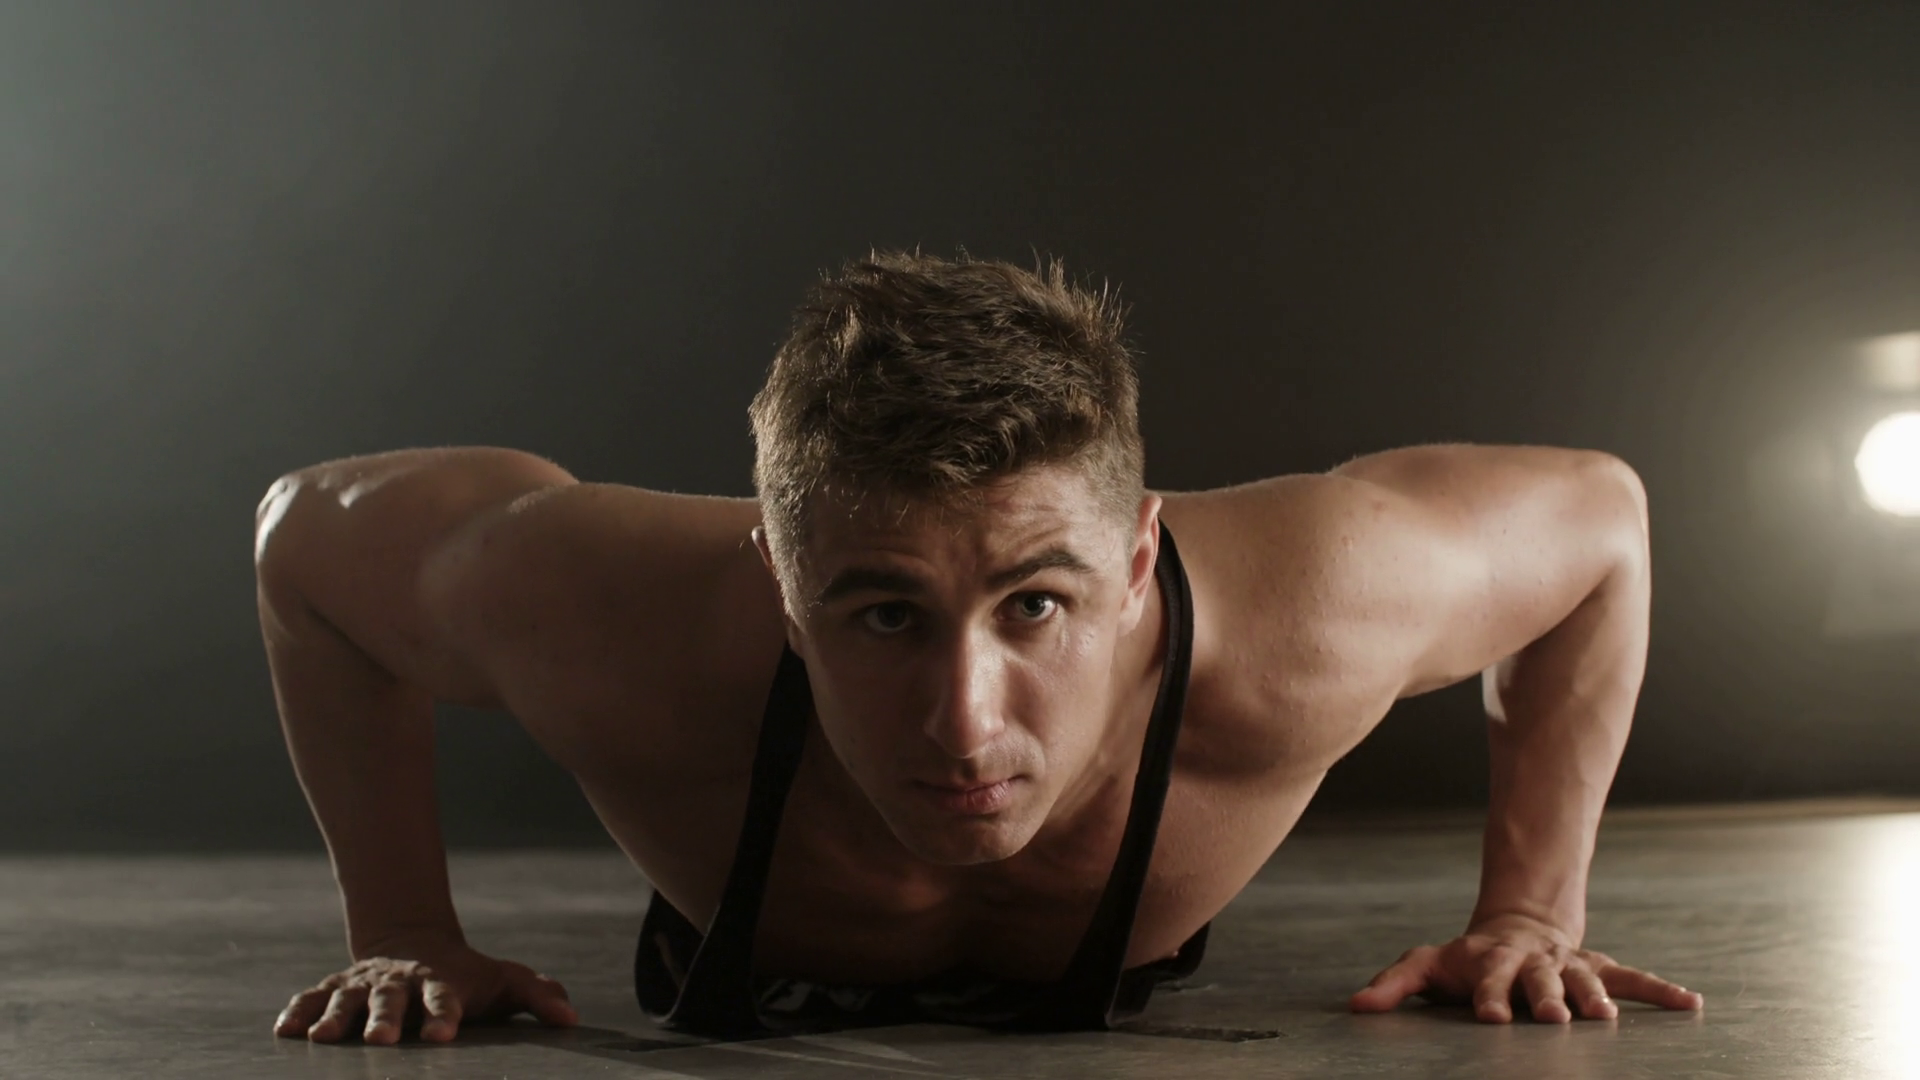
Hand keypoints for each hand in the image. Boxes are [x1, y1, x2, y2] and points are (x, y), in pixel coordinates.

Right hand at [273, 939, 577, 1043]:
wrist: (415, 942)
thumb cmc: (468, 974)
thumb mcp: (505, 980)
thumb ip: (537, 996)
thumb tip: (572, 1019)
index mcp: (442, 984)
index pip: (446, 1000)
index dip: (445, 1015)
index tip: (444, 1034)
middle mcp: (400, 984)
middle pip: (392, 1001)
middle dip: (387, 1019)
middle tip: (383, 1041)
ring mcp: (364, 985)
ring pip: (348, 1000)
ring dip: (338, 1018)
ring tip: (326, 1041)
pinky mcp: (336, 989)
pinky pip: (312, 998)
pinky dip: (298, 1012)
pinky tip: (285, 1032)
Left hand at [1348, 914, 1703, 1022]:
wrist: (1516, 924)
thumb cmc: (1466, 958)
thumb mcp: (1426, 965)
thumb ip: (1394, 985)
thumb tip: (1356, 1008)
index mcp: (1491, 963)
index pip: (1488, 981)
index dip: (1488, 997)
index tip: (1490, 1017)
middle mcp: (1533, 964)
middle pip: (1539, 981)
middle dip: (1546, 999)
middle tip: (1555, 1019)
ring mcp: (1568, 966)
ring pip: (1585, 981)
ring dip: (1597, 1000)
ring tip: (1608, 1019)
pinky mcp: (1597, 969)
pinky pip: (1632, 978)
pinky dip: (1661, 991)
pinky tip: (1690, 1006)